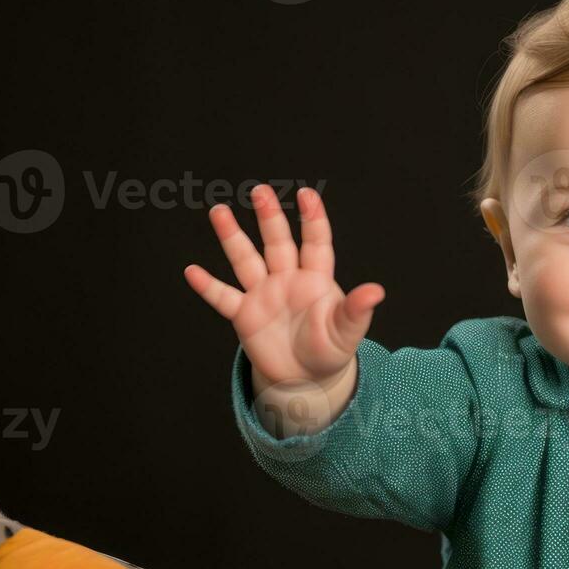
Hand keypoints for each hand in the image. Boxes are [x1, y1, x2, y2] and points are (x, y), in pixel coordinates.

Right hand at [184, 184, 384, 386]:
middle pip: (277, 242)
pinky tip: (192, 271)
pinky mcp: (245, 315)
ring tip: (219, 212)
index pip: (315, 243)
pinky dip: (208, 287)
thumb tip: (377, 291)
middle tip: (260, 191)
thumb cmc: (329, 349)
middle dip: (269, 217)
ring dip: (232, 237)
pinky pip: (223, 297)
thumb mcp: (346, 332)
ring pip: (246, 259)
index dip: (312, 219)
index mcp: (316, 280)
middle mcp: (287, 279)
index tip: (307, 195)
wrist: (306, 377)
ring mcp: (263, 294)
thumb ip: (357, 311)